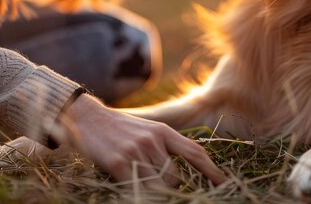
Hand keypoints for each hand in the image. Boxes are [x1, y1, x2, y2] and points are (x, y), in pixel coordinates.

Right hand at [53, 94, 225, 187]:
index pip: (194, 152)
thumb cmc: (119, 129)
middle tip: (157, 184)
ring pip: (157, 184)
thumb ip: (165, 145)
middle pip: (175, 176)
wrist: (87, 118)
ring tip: (137, 179)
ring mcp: (137, 151)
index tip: (222, 184)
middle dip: (169, 186)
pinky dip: (138, 192)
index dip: (211, 170)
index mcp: (163, 131)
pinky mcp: (120, 162)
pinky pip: (137, 188)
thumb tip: (182, 169)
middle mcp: (153, 140)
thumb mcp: (147, 130)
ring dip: (151, 189)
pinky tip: (131, 186)